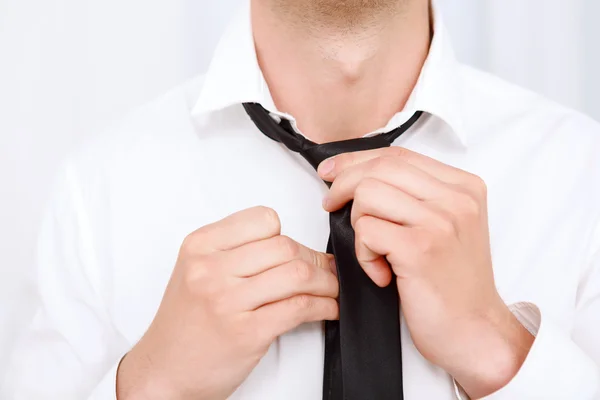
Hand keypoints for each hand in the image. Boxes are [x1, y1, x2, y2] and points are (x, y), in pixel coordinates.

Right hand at [117, 206, 338, 399]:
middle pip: (286, 246)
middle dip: (315, 259)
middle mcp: (210, 269)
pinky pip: (299, 307)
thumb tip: (296, 247)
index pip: (263, 219)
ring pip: (298, 274)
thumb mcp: (196, 271)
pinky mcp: (246, 332)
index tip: (295, 252)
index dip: (287, 235)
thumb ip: (236, 252)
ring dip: (326, 283)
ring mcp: (227, 300)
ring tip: (330, 290)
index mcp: (200, 245)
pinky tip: (327, 309)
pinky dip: (324, 306)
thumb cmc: (185, 322)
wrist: (163, 371)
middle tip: (325, 272)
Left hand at [318, 147, 533, 398]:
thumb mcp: (445, 227)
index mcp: (464, 187)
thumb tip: (355, 174)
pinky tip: (380, 272)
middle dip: (343, 184)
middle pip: (380, 167)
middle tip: (330, 205)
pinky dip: (362, 253)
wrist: (475, 332)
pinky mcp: (421, 249)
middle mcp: (457, 198)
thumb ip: (413, 196)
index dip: (356, 160)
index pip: (397, 155)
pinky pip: (366, 230)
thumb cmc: (454, 284)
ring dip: (357, 223)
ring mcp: (441, 222)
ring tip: (373, 251)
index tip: (332, 172)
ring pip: (368, 194)